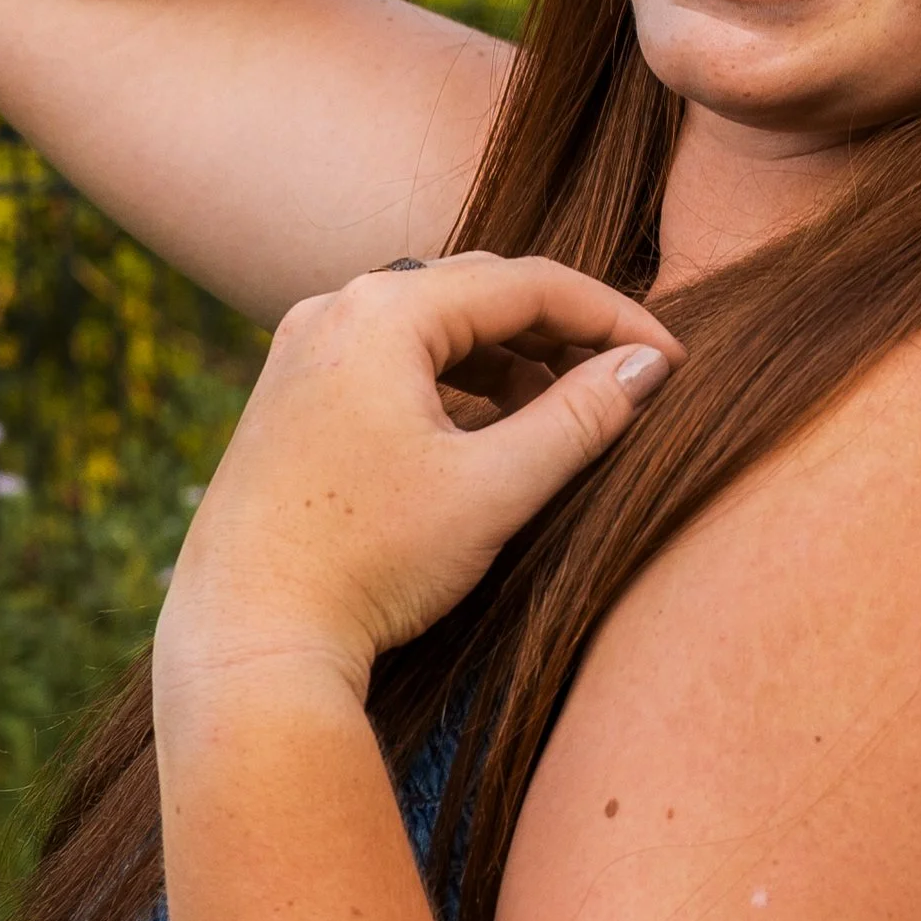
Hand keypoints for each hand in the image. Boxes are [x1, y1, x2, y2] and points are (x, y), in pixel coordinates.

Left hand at [153, 254, 683, 709]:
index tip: (672, 358)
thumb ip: (581, 417)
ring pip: (434, 325)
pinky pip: (391, 359)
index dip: (613, 317)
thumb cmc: (370, 562)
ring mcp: (302, 351)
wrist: (248, 637)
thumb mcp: (494, 489)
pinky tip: (488, 432)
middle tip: (627, 376)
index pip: (528, 283)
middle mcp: (333, 311)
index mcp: (383, 312)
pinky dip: (452, 382)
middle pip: (478, 289)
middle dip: (560, 329)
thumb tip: (649, 366)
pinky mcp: (289, 397)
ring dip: (507, 357)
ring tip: (565, 409)